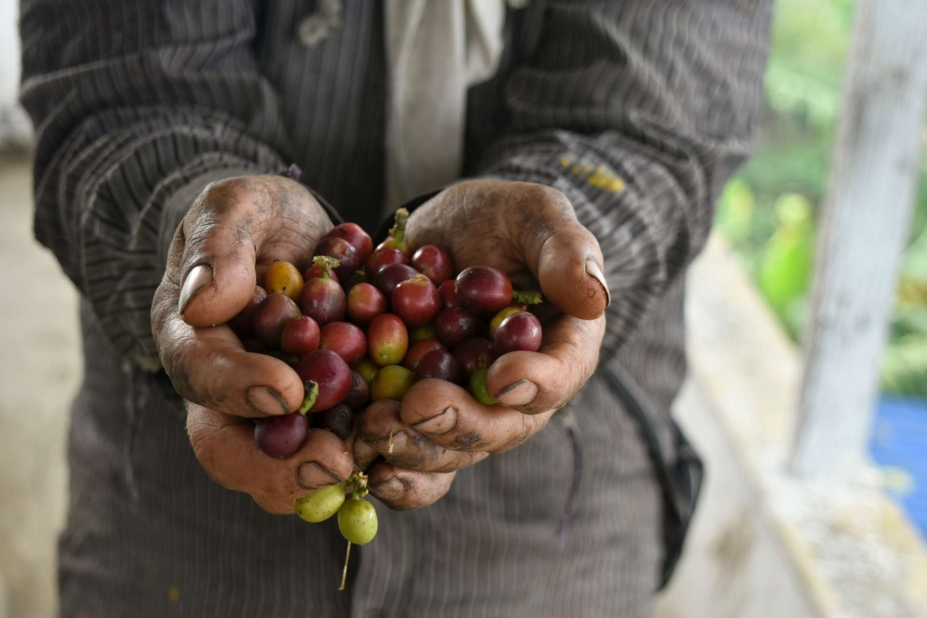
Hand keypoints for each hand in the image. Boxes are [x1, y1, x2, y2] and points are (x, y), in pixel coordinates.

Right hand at [152, 175, 352, 513]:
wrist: (298, 234)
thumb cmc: (259, 215)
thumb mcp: (239, 205)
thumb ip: (220, 244)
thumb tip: (202, 303)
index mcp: (193, 340)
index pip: (200, 375)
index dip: (238, 388)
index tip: (288, 390)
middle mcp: (227, 390)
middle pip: (235, 451)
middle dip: (282, 469)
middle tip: (334, 465)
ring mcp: (276, 410)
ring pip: (290, 465)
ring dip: (334, 473)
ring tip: (381, 460)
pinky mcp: (326, 413)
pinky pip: (344, 445)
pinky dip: (376, 449)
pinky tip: (413, 443)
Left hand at [356, 180, 607, 509]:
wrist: (446, 231)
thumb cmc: (506, 219)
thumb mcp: (539, 217)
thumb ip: (567, 250)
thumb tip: (594, 297)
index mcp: (558, 349)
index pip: (561, 377)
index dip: (537, 386)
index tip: (502, 378)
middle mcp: (515, 391)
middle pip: (498, 429)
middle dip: (459, 428)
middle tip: (418, 408)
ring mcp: (464, 404)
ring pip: (446, 448)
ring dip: (410, 447)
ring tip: (372, 429)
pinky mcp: (415, 404)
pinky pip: (402, 442)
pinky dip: (377, 450)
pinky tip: (349, 447)